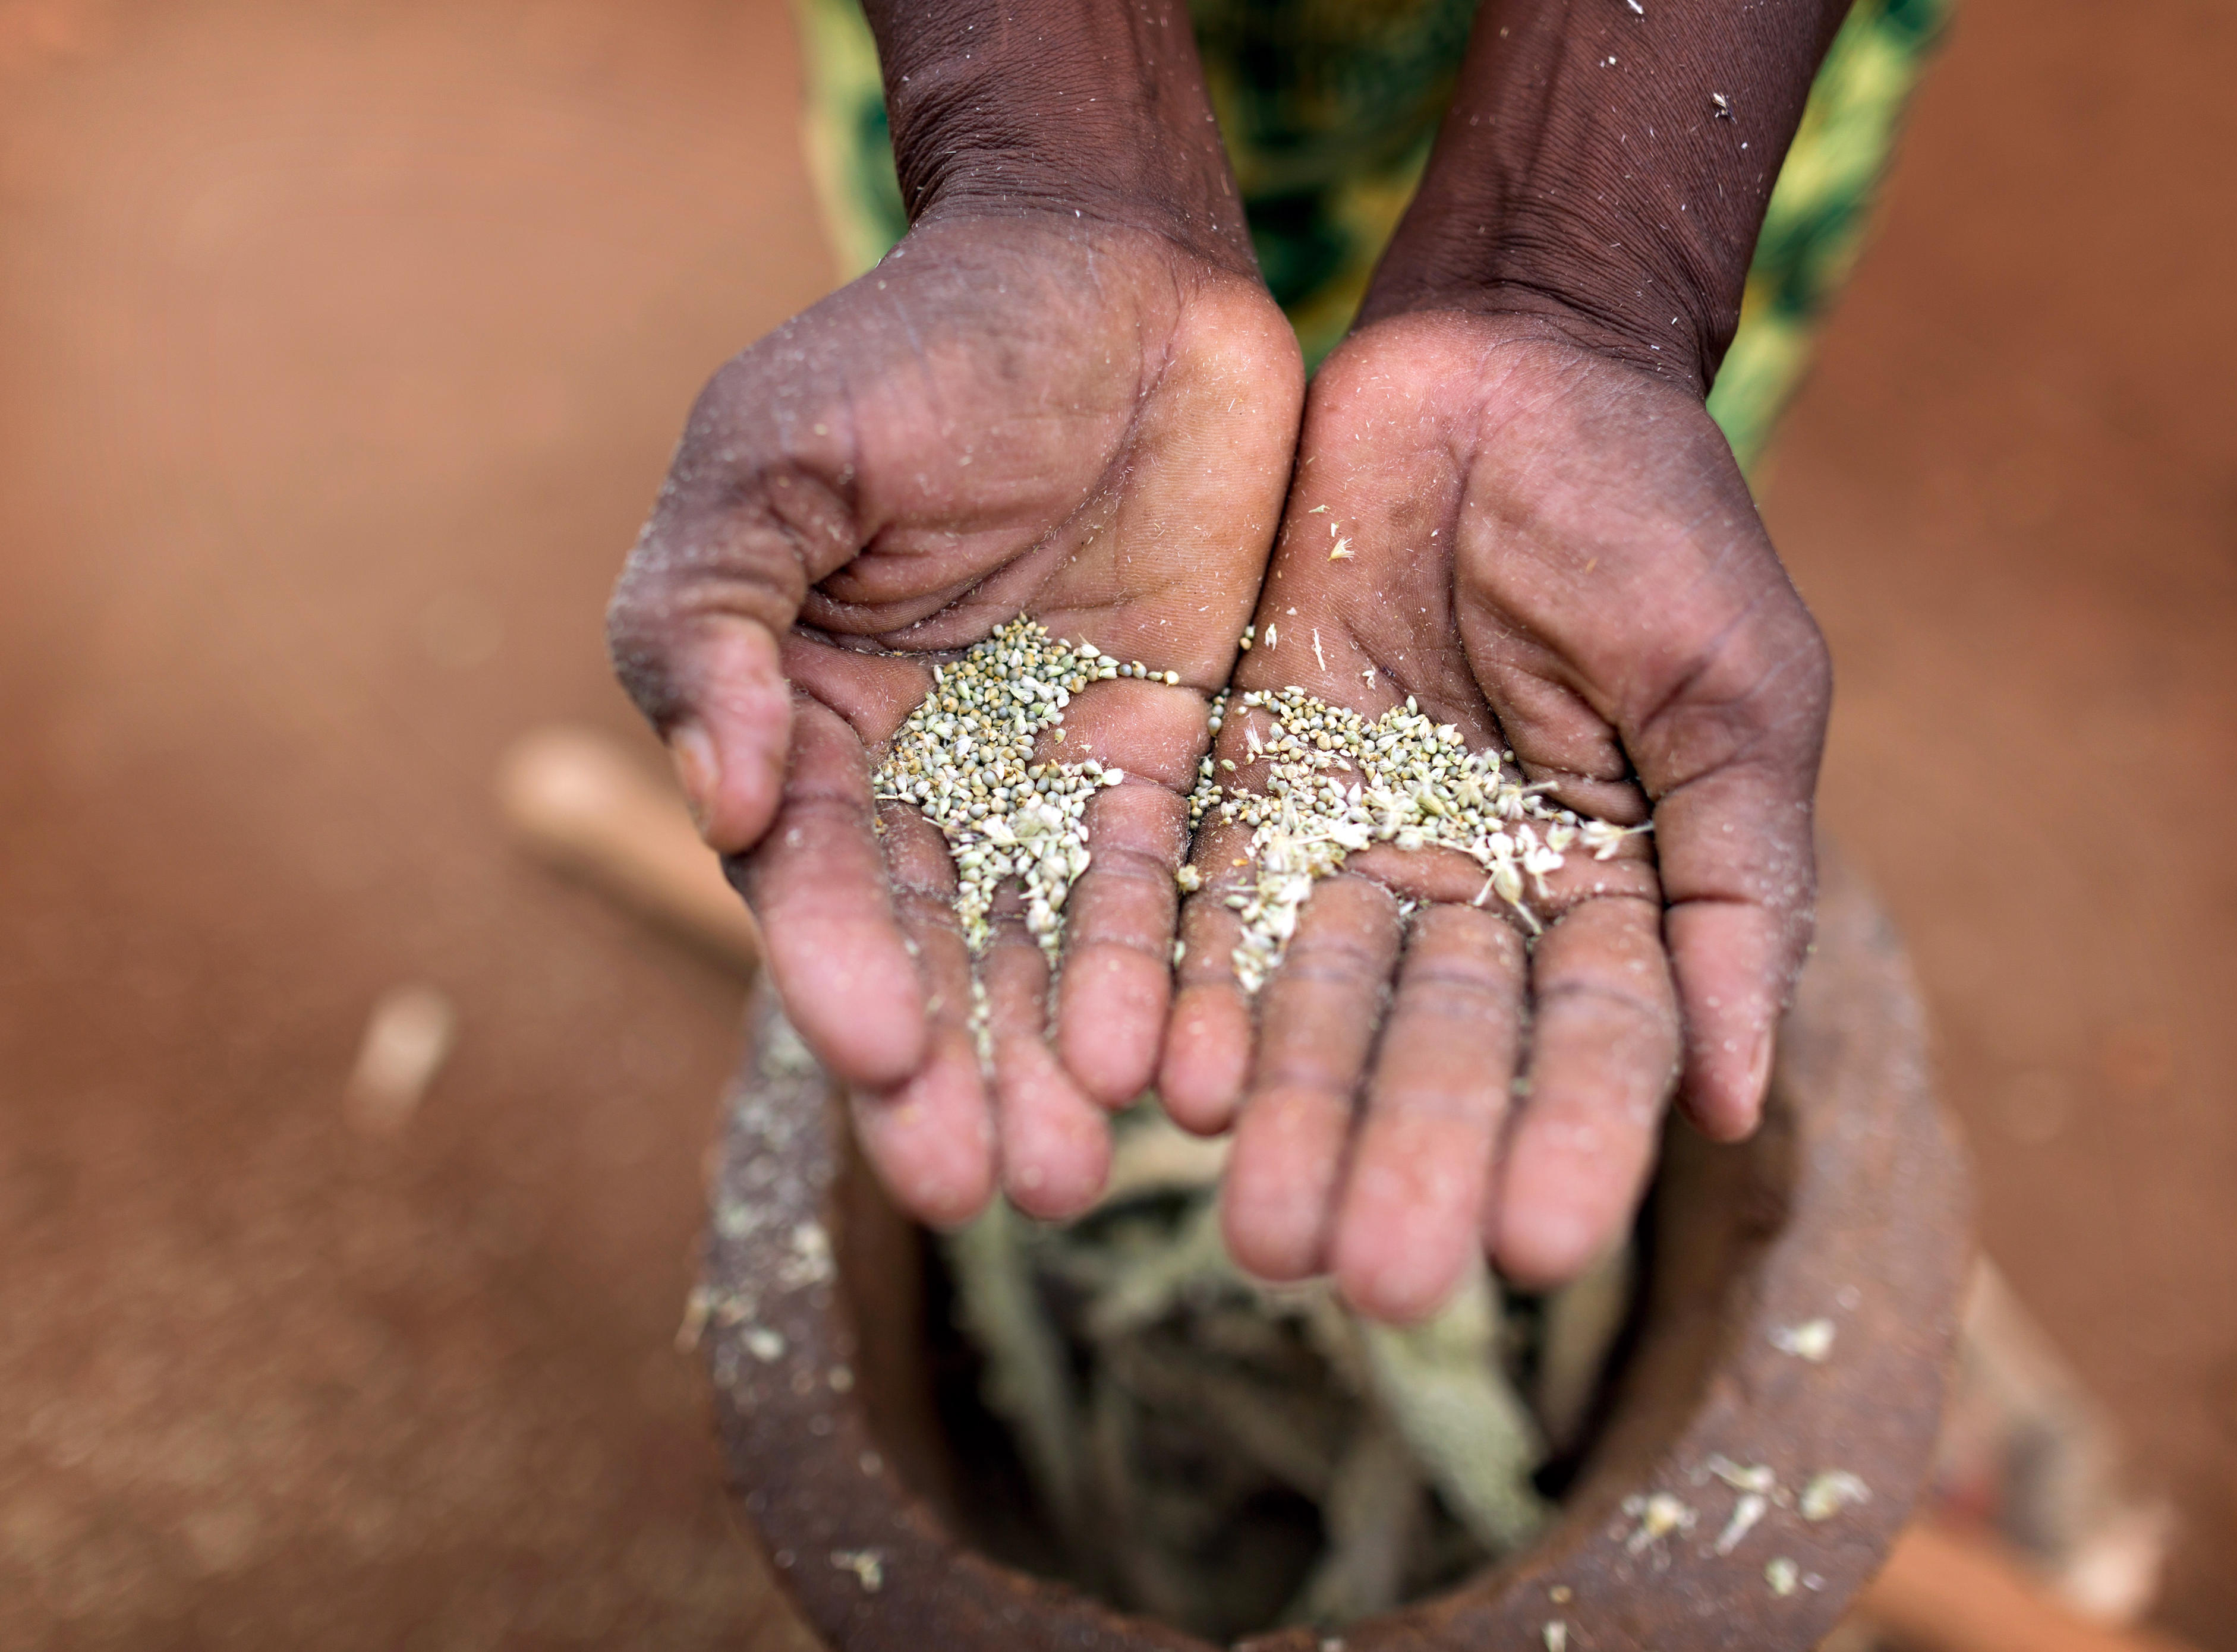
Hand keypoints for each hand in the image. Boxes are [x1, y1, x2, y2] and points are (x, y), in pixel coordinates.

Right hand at [610, 212, 1301, 1225]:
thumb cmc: (910, 350)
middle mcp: (922, 776)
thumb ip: (713, 619)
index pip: (813, 877)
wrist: (1105, 271)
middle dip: (957, 1073)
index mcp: (803, 722)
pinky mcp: (1171, 755)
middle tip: (992, 1191)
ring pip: (1053, 948)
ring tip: (1085, 1170)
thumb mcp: (771, 460)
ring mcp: (1052, 775)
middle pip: (933, 952)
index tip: (889, 1061)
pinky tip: (1185, 1067)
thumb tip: (720, 796)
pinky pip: (1174, 885)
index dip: (842, 971)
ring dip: (1062, 1058)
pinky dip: (1173, 975)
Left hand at [1161, 312, 1829, 1321]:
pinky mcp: (1253, 780)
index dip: (1568, 1140)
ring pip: (1320, 1002)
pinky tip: (1175, 1083)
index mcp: (1614, 886)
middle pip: (1442, 1049)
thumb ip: (1738, 882)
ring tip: (1259, 1235)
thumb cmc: (1656, 516)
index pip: (1595, 1043)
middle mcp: (1478, 889)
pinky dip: (1198, 990)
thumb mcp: (1736, 692)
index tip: (1538, 1247)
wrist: (1511, 366)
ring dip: (1294, 1116)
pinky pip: (1217, 903)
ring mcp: (1359, 839)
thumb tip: (1738, 1100)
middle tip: (1367, 1282)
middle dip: (1408, 1158)